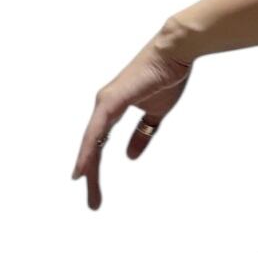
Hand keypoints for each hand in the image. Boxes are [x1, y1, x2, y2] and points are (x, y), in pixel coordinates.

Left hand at [72, 37, 192, 209]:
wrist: (175, 53)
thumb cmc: (166, 78)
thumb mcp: (154, 115)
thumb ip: (142, 135)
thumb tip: (130, 157)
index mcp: (113, 109)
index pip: (101, 142)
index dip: (93, 162)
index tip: (87, 182)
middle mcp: (104, 106)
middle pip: (93, 146)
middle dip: (91, 175)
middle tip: (93, 203)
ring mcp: (105, 103)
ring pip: (91, 142)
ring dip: (87, 167)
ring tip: (82, 189)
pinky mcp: (112, 101)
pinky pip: (97, 132)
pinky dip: (88, 151)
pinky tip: (83, 168)